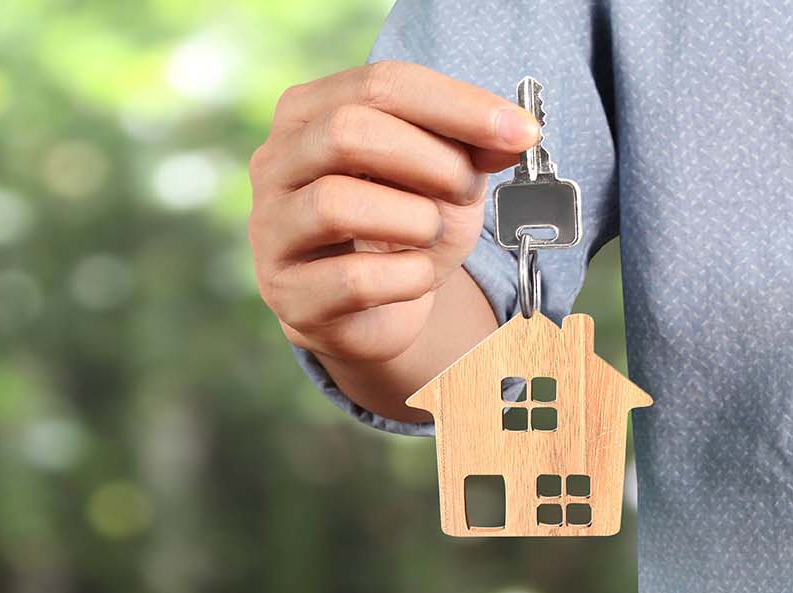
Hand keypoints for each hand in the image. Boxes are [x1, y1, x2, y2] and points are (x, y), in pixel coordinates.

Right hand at [248, 61, 540, 362]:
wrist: (374, 308)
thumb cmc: (404, 226)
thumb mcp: (445, 175)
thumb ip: (472, 146)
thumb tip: (514, 132)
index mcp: (308, 112)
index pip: (380, 84)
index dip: (458, 105)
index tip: (521, 132)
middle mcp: (275, 162)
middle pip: (346, 131)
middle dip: (430, 161)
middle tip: (464, 190)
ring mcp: (271, 229)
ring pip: (335, 203)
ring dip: (414, 219)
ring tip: (433, 232)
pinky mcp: (287, 293)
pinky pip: (352, 279)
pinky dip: (406, 277)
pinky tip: (417, 277)